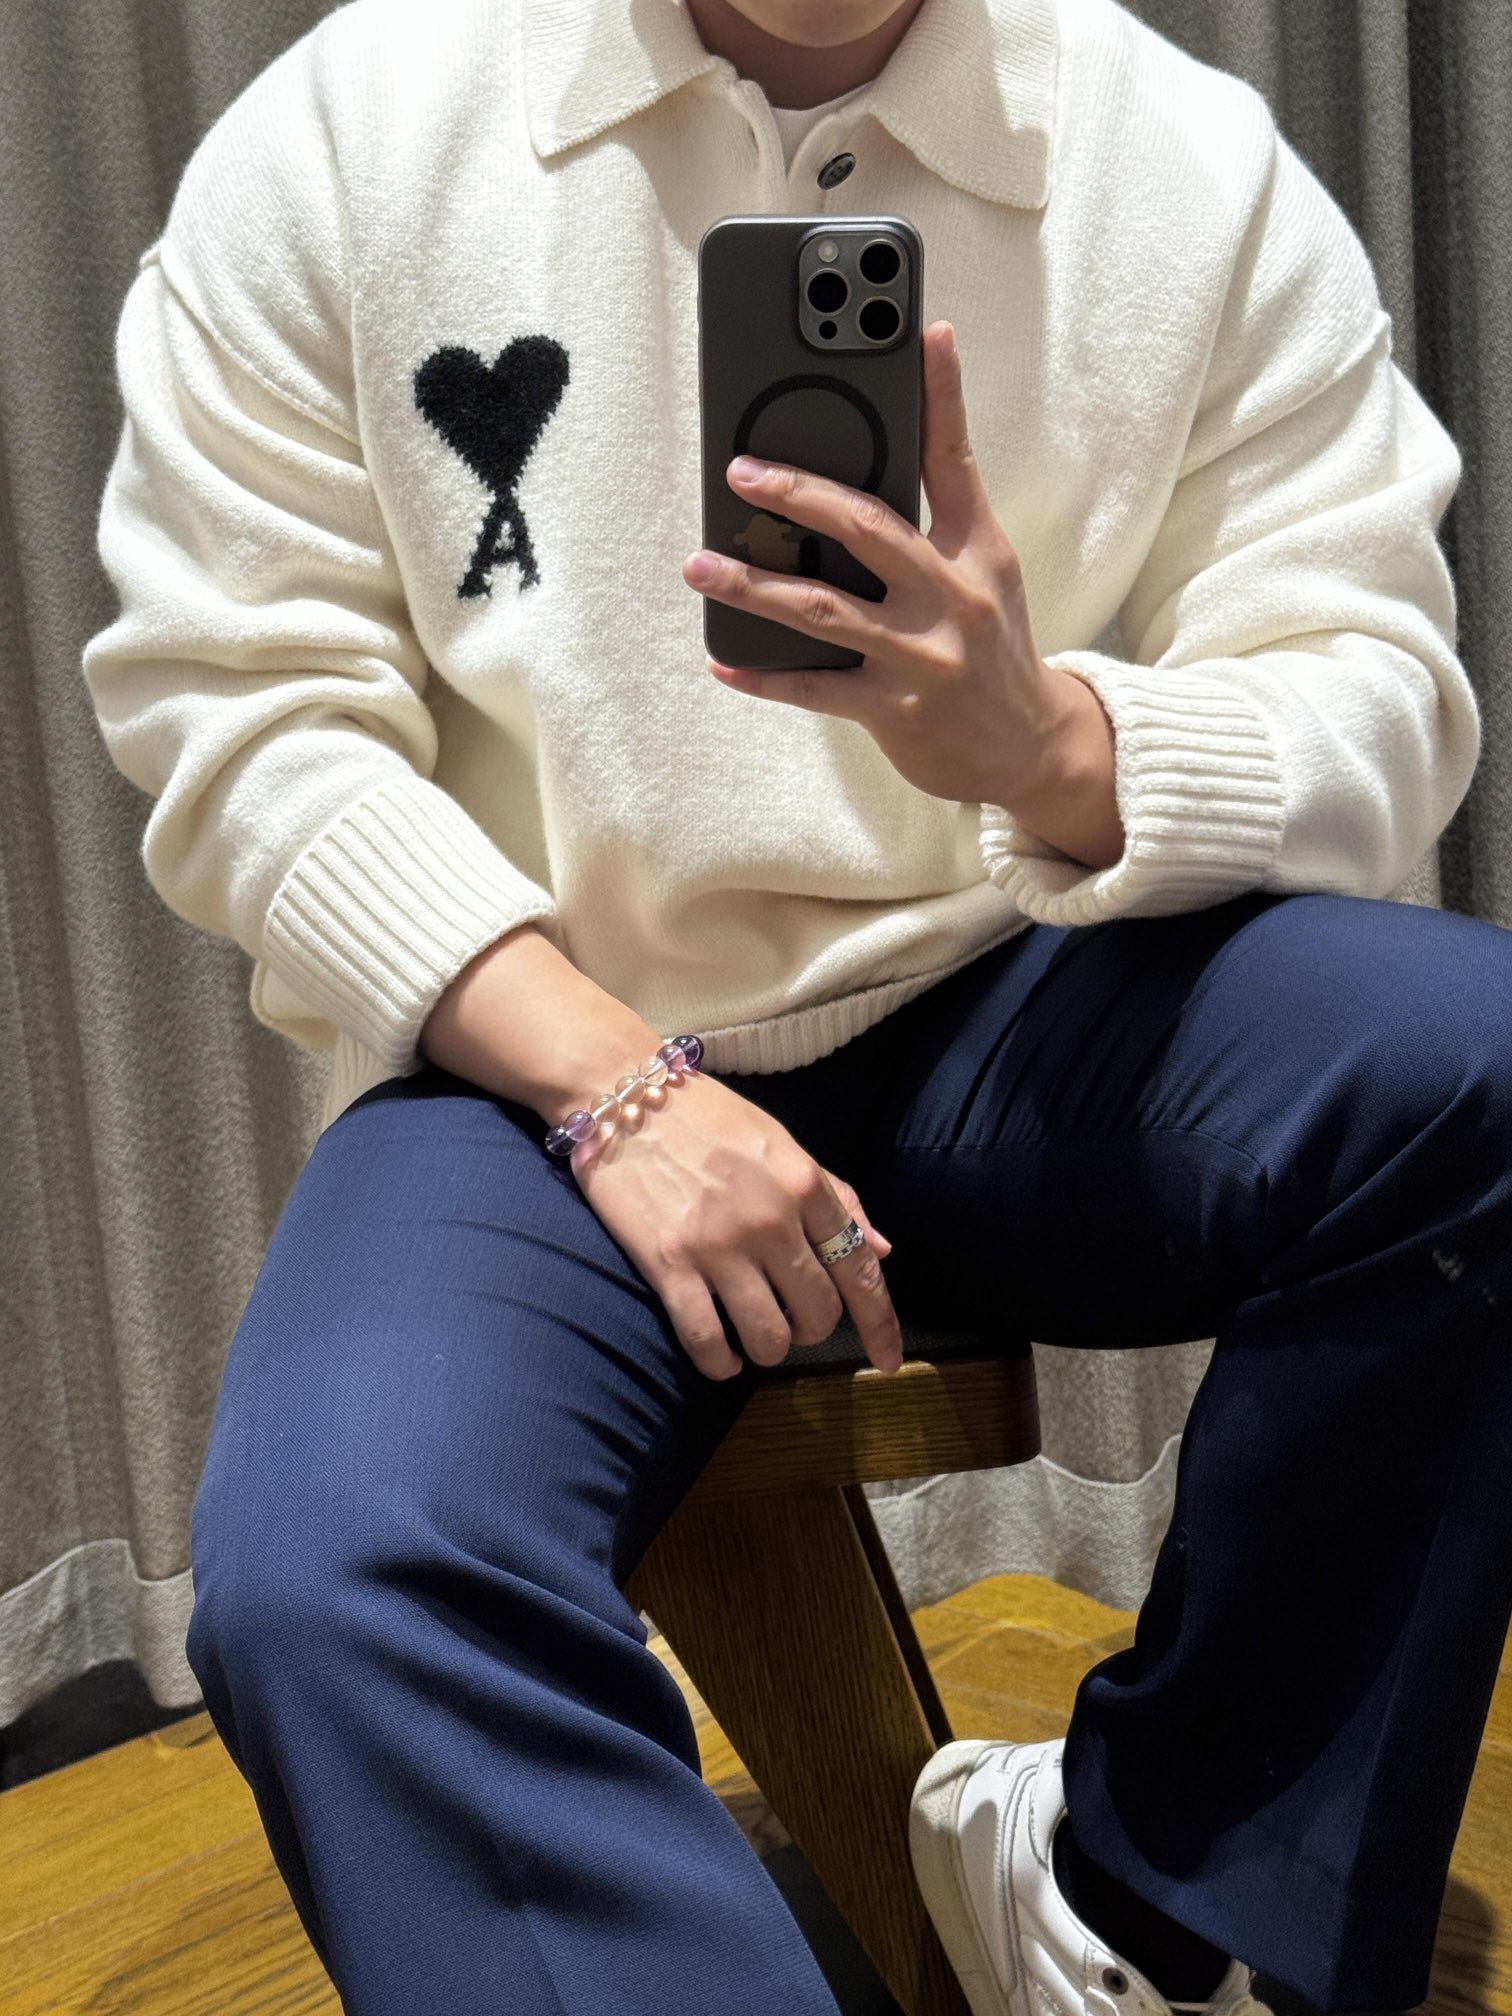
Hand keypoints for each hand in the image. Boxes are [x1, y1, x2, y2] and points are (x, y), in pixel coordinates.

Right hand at [571, 1071, 903, 1381]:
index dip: (880, 1325)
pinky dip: (721, 1364)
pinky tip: (721, 1357)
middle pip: (818, 1314)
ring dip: (767, 1348)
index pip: (858, 1270)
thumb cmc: (707, 1119)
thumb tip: (881, 1251)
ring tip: (751, 1334)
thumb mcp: (782, 1144)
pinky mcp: (669, 1264)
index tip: (887, 1360)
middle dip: (809, 1328)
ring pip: (769, 1338)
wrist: (624, 1094)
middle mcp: (771, 1218)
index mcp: (805, 1184)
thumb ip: (834, 1197)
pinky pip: (709, 1343)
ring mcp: (719, 1244)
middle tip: (787, 1316)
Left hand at [681, 319, 1080, 812]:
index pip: (956, 458)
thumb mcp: (984, 574)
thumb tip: (855, 474)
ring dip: (752, 586)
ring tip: (699, 565)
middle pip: (869, 526)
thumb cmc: (990, 648)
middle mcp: (953, 597)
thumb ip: (935, 521)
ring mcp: (922, 655)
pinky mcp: (895, 709)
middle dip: (798, 493)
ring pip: (822, 609)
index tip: (924, 330)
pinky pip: (814, 689)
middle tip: (740, 472)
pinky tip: (722, 661)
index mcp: (978, 550)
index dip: (941, 392)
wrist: (1028, 748)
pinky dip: (763, 676)